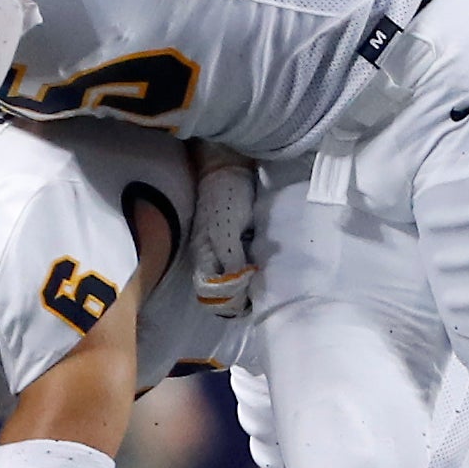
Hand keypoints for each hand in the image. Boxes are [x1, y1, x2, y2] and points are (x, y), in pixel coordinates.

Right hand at [188, 154, 258, 319]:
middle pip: (222, 288)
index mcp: (203, 256)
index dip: (228, 301)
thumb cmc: (226, 197)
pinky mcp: (233, 239)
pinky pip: (241, 261)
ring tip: (264, 283)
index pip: (211, 292)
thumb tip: (238, 284)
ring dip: (247, 282)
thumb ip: (230, 259)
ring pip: (232, 277)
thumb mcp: (227, 231)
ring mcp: (221, 248)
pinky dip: (251, 267)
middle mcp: (209, 256)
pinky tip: (263, 265)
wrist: (229, 166)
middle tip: (260, 295)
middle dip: (239, 295)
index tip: (249, 299)